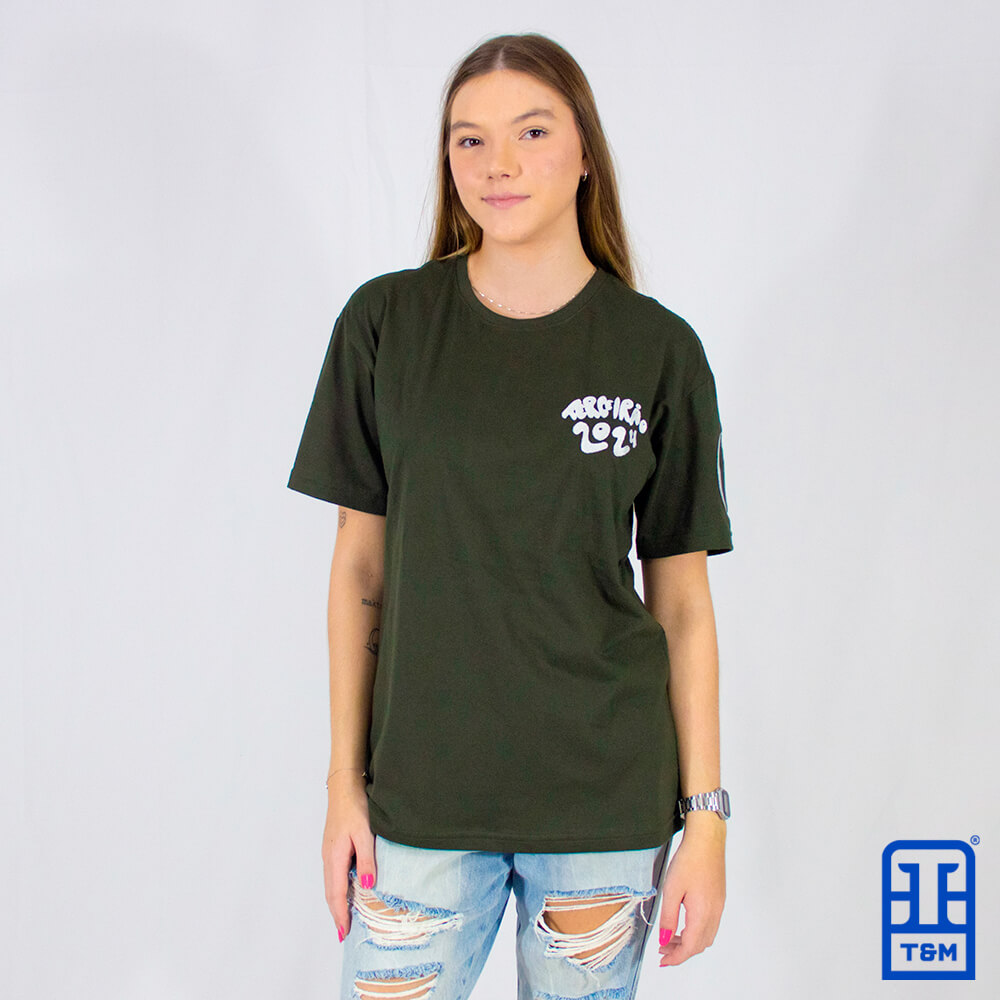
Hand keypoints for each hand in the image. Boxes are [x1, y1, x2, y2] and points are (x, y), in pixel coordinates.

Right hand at [322, 771, 376, 941]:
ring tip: (345, 917)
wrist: (344, 787)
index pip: (335, 893)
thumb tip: (368, 886)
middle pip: (330, 891)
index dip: (340, 914)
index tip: (343, 932)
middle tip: (343, 932)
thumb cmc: (355, 807)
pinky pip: (333, 873)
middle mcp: (328, 857)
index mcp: (335, 857)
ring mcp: (329, 852)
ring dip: (336, 901)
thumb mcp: (365, 834)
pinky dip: (337, 888)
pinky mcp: (332, 846)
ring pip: (331, 883)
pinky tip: (345, 890)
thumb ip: (367, 860)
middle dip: (336, 913)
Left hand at [658, 816, 725, 965]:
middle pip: (700, 945)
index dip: (676, 958)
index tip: (663, 961)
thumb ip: (668, 918)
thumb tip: (665, 939)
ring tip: (670, 937)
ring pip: (705, 936)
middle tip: (663, 950)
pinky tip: (683, 924)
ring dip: (689, 942)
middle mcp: (714, 913)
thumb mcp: (672, 890)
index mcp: (703, 914)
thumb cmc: (690, 860)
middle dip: (681, 951)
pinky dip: (696, 931)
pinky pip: (709, 925)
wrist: (707, 840)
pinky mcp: (718, 899)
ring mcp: (718, 906)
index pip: (690, 947)